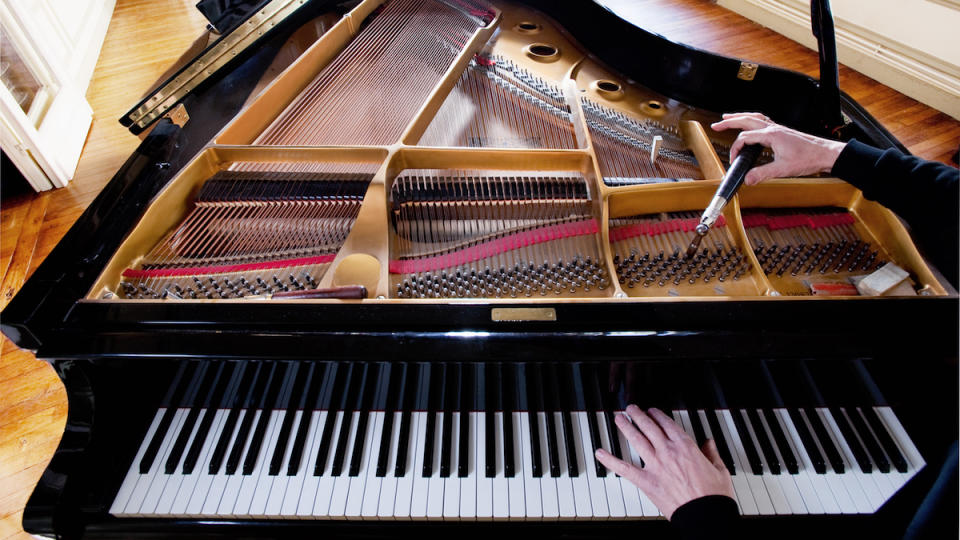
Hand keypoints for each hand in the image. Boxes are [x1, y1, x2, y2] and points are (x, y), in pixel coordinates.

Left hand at [595, 405, 734, 519]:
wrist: (705, 514)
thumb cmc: (713, 495)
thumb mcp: (719, 469)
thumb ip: (712, 453)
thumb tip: (710, 443)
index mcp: (686, 446)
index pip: (667, 424)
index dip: (657, 415)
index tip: (652, 411)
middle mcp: (668, 452)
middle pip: (649, 427)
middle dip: (638, 415)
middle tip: (631, 409)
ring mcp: (655, 465)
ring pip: (636, 440)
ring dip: (626, 427)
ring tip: (618, 418)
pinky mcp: (646, 481)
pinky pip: (624, 468)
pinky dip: (610, 460)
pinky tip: (600, 453)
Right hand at [711, 112, 846, 184]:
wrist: (825, 154)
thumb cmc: (808, 158)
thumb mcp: (783, 169)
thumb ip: (762, 174)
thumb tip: (747, 180)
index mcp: (771, 135)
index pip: (745, 138)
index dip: (736, 150)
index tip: (734, 161)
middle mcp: (773, 128)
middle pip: (746, 119)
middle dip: (729, 121)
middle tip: (716, 124)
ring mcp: (778, 128)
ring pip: (755, 117)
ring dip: (740, 117)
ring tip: (729, 117)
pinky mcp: (782, 131)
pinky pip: (763, 120)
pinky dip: (753, 119)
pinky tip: (752, 124)